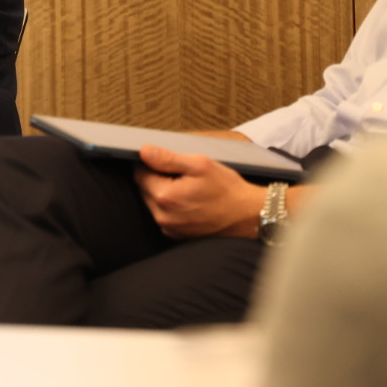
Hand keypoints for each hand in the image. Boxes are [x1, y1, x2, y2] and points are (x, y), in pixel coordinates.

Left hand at [133, 144, 263, 239]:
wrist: (248, 215)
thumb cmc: (226, 189)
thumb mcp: (199, 164)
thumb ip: (167, 158)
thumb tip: (143, 152)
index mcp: (165, 197)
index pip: (139, 174)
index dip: (151, 164)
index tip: (167, 162)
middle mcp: (162, 216)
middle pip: (144, 189)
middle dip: (157, 179)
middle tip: (183, 175)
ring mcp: (169, 228)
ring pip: (153, 202)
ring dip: (164, 193)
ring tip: (189, 189)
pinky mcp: (176, 235)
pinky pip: (163, 215)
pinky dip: (171, 206)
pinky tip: (190, 201)